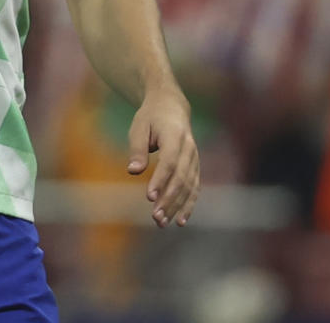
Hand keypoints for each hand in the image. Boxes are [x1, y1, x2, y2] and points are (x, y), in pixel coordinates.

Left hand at [127, 89, 199, 227]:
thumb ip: (137, 149)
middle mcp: (189, 148)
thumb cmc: (150, 117)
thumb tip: (133, 171)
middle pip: (180, 178)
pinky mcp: (195, 166)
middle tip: (156, 217)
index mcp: (175, 135)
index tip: (149, 197)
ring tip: (163, 223)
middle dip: (169, 199)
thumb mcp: (138, 127)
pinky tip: (180, 220)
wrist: (171, 107)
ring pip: (189, 186)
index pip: (169, 162)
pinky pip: (194, 188)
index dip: (160, 180)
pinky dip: (189, 204)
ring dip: (177, 206)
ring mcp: (195, 158)